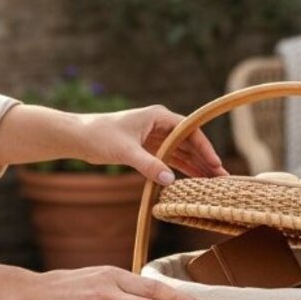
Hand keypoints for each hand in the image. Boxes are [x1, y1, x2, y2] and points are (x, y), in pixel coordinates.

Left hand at [74, 105, 227, 183]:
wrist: (79, 137)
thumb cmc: (100, 136)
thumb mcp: (126, 151)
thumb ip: (148, 165)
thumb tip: (169, 181)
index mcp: (159, 116)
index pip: (190, 131)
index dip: (205, 148)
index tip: (215, 164)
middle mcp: (161, 124)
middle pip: (190, 143)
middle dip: (205, 160)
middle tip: (222, 178)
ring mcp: (156, 136)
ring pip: (182, 152)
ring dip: (196, 166)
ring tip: (213, 183)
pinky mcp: (148, 147)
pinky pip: (171, 159)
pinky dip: (182, 169)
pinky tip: (194, 181)